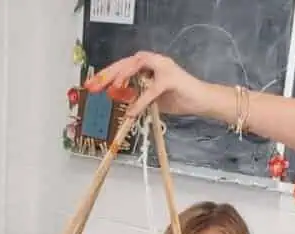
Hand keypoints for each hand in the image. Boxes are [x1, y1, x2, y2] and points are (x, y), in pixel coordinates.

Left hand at [85, 52, 211, 119]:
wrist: (201, 101)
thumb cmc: (179, 99)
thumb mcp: (153, 100)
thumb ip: (138, 98)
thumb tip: (124, 103)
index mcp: (149, 65)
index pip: (124, 65)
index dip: (108, 74)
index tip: (93, 84)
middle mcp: (155, 62)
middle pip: (127, 61)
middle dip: (109, 72)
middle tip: (95, 84)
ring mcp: (163, 67)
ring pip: (137, 65)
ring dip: (123, 75)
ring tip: (112, 88)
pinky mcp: (171, 78)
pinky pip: (151, 89)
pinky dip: (141, 100)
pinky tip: (132, 111)